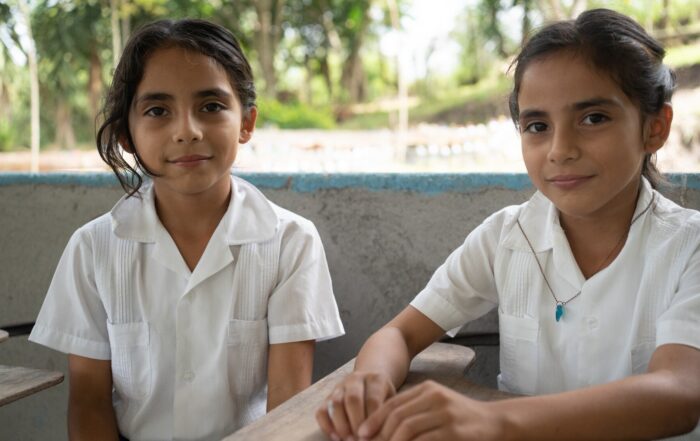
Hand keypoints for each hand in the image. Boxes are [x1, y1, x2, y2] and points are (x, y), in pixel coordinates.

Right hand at [316, 371, 396, 439]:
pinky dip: (326, 425)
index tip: (372, 436)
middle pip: (353, 399)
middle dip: (356, 423)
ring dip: (341, 425)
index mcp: (376, 379)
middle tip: (360, 440)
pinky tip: (336, 438)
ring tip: (349, 440)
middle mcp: (356, 379)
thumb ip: (386, 414)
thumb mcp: (391, 400)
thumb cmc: (384, 397)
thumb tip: (382, 435)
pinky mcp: (328, 396)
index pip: (372, 399)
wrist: (370, 382)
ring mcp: (340, 387)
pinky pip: (321, 410)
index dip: (371, 419)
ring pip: (335, 403)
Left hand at [357, 380, 506, 440]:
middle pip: (397, 416)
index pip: (393, 404)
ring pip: (407, 429)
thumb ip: (413, 411)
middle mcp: (434, 397)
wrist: (494, 422)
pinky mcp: (453, 431)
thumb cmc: (460, 417)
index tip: (361, 434)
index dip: (374, 420)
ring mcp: (444, 413)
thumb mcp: (435, 405)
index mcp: (427, 389)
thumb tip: (381, 427)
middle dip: (379, 434)